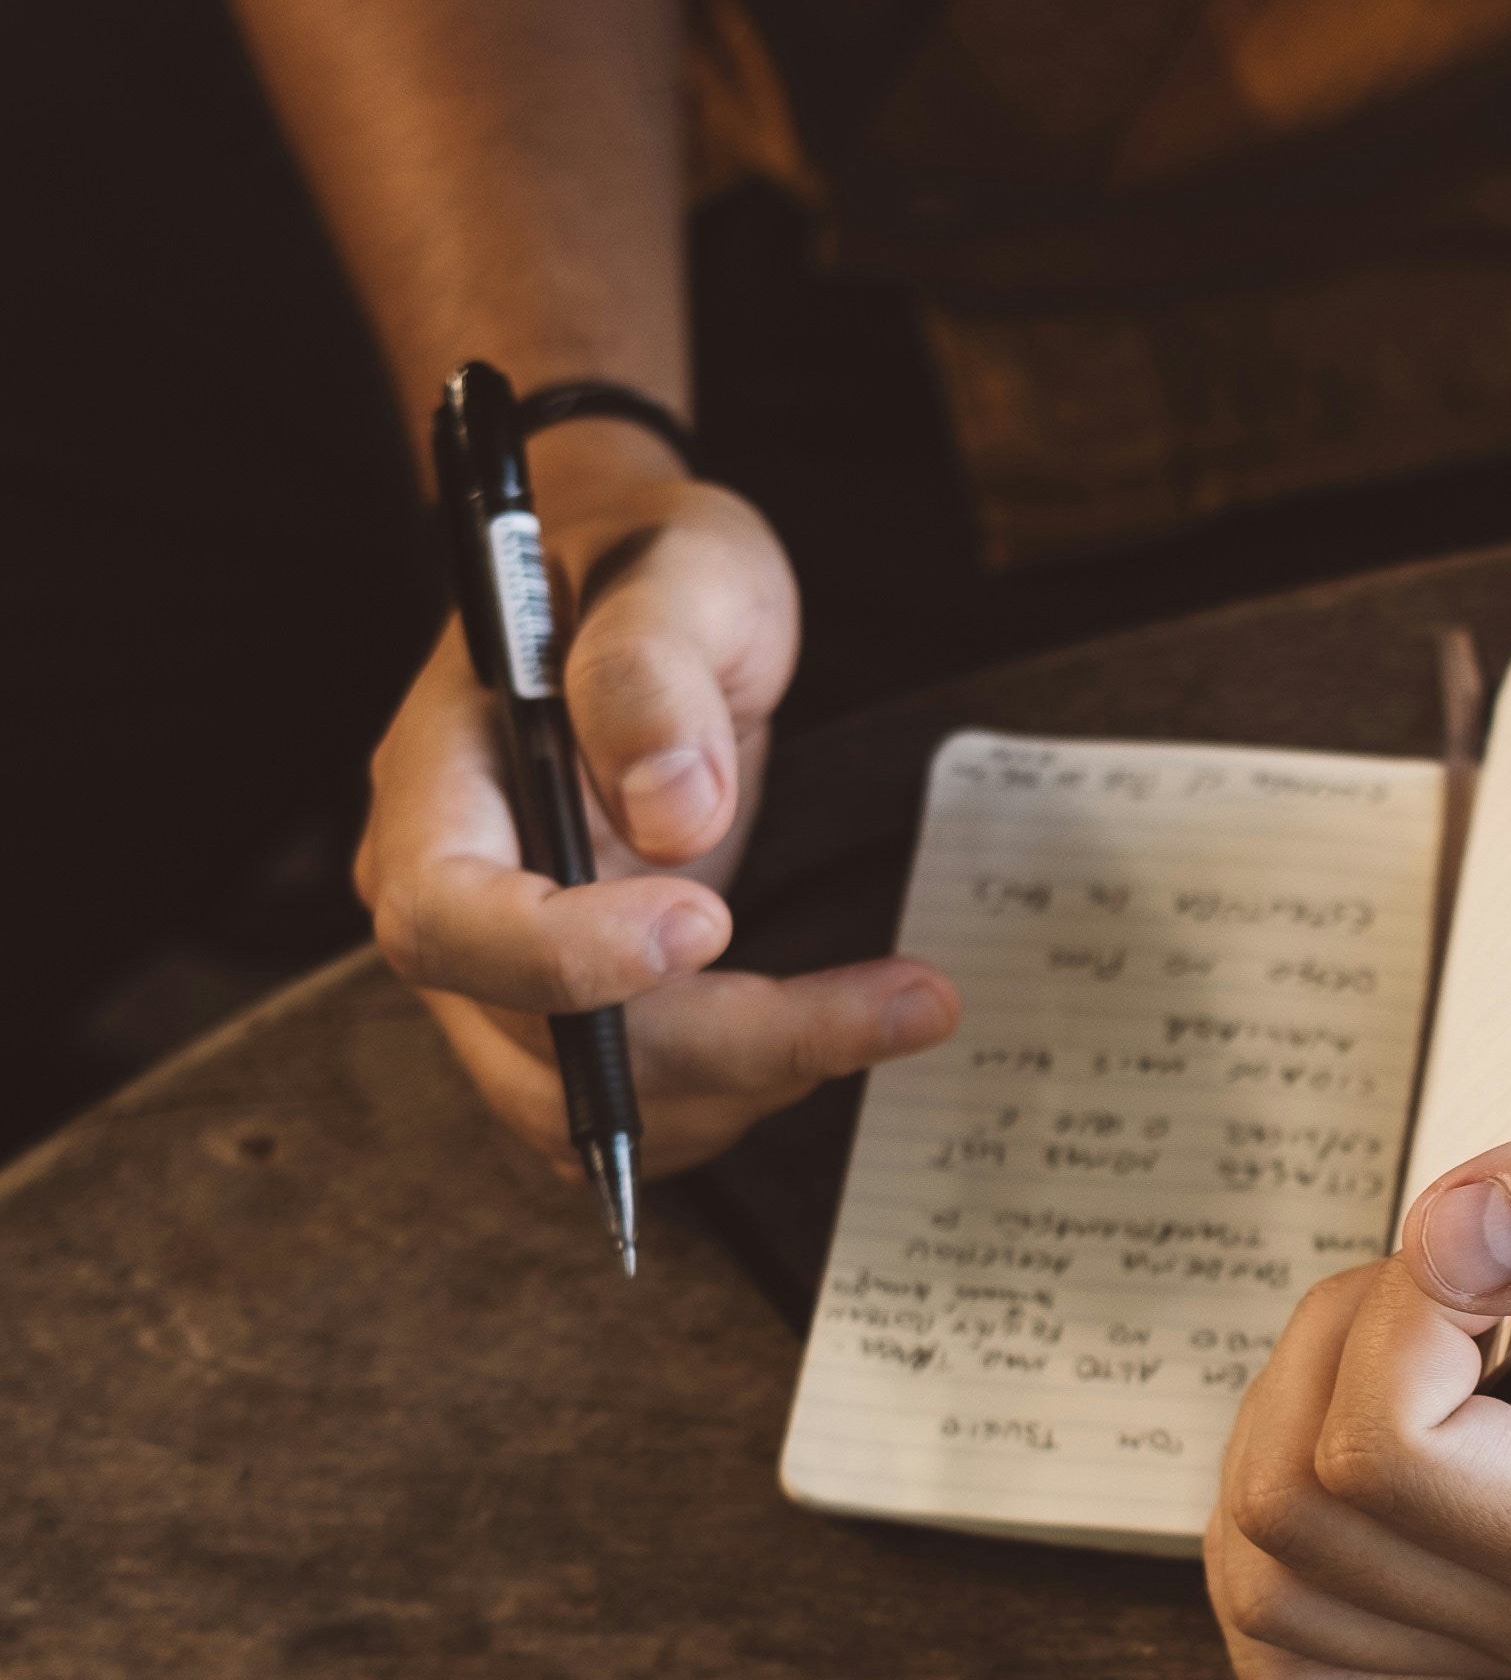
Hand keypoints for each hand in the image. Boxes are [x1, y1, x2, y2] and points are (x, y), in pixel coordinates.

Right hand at [356, 430, 957, 1171]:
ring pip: (586, 1111)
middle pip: (537, 1047)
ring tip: (887, 1008)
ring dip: (746, 1088)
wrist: (642, 599)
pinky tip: (834, 1031)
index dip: (569, 955)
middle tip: (905, 1001)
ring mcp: (497, 975)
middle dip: (726, 1047)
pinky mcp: (568, 1015)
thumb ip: (655, 671)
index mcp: (436, 786)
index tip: (710, 920)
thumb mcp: (680, 571)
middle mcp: (445, 900)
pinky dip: (735, 1098)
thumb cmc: (648, 568)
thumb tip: (676, 813)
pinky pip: (627, 1111)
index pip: (450, 917)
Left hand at [1203, 1019, 1510, 1679]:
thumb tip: (1454, 1244)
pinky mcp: (1440, 1648)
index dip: (1392, 1312)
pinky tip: (1356, 1433)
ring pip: (1262, 1573)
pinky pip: (1272, 1639)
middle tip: (1448, 1279)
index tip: (1486, 1240)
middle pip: (1298, 1513)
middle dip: (1334, 1354)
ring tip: (1415, 1346)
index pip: (1385, 1454)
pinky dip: (1269, 1530)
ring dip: (1291, 1422)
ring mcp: (1505, 1653)